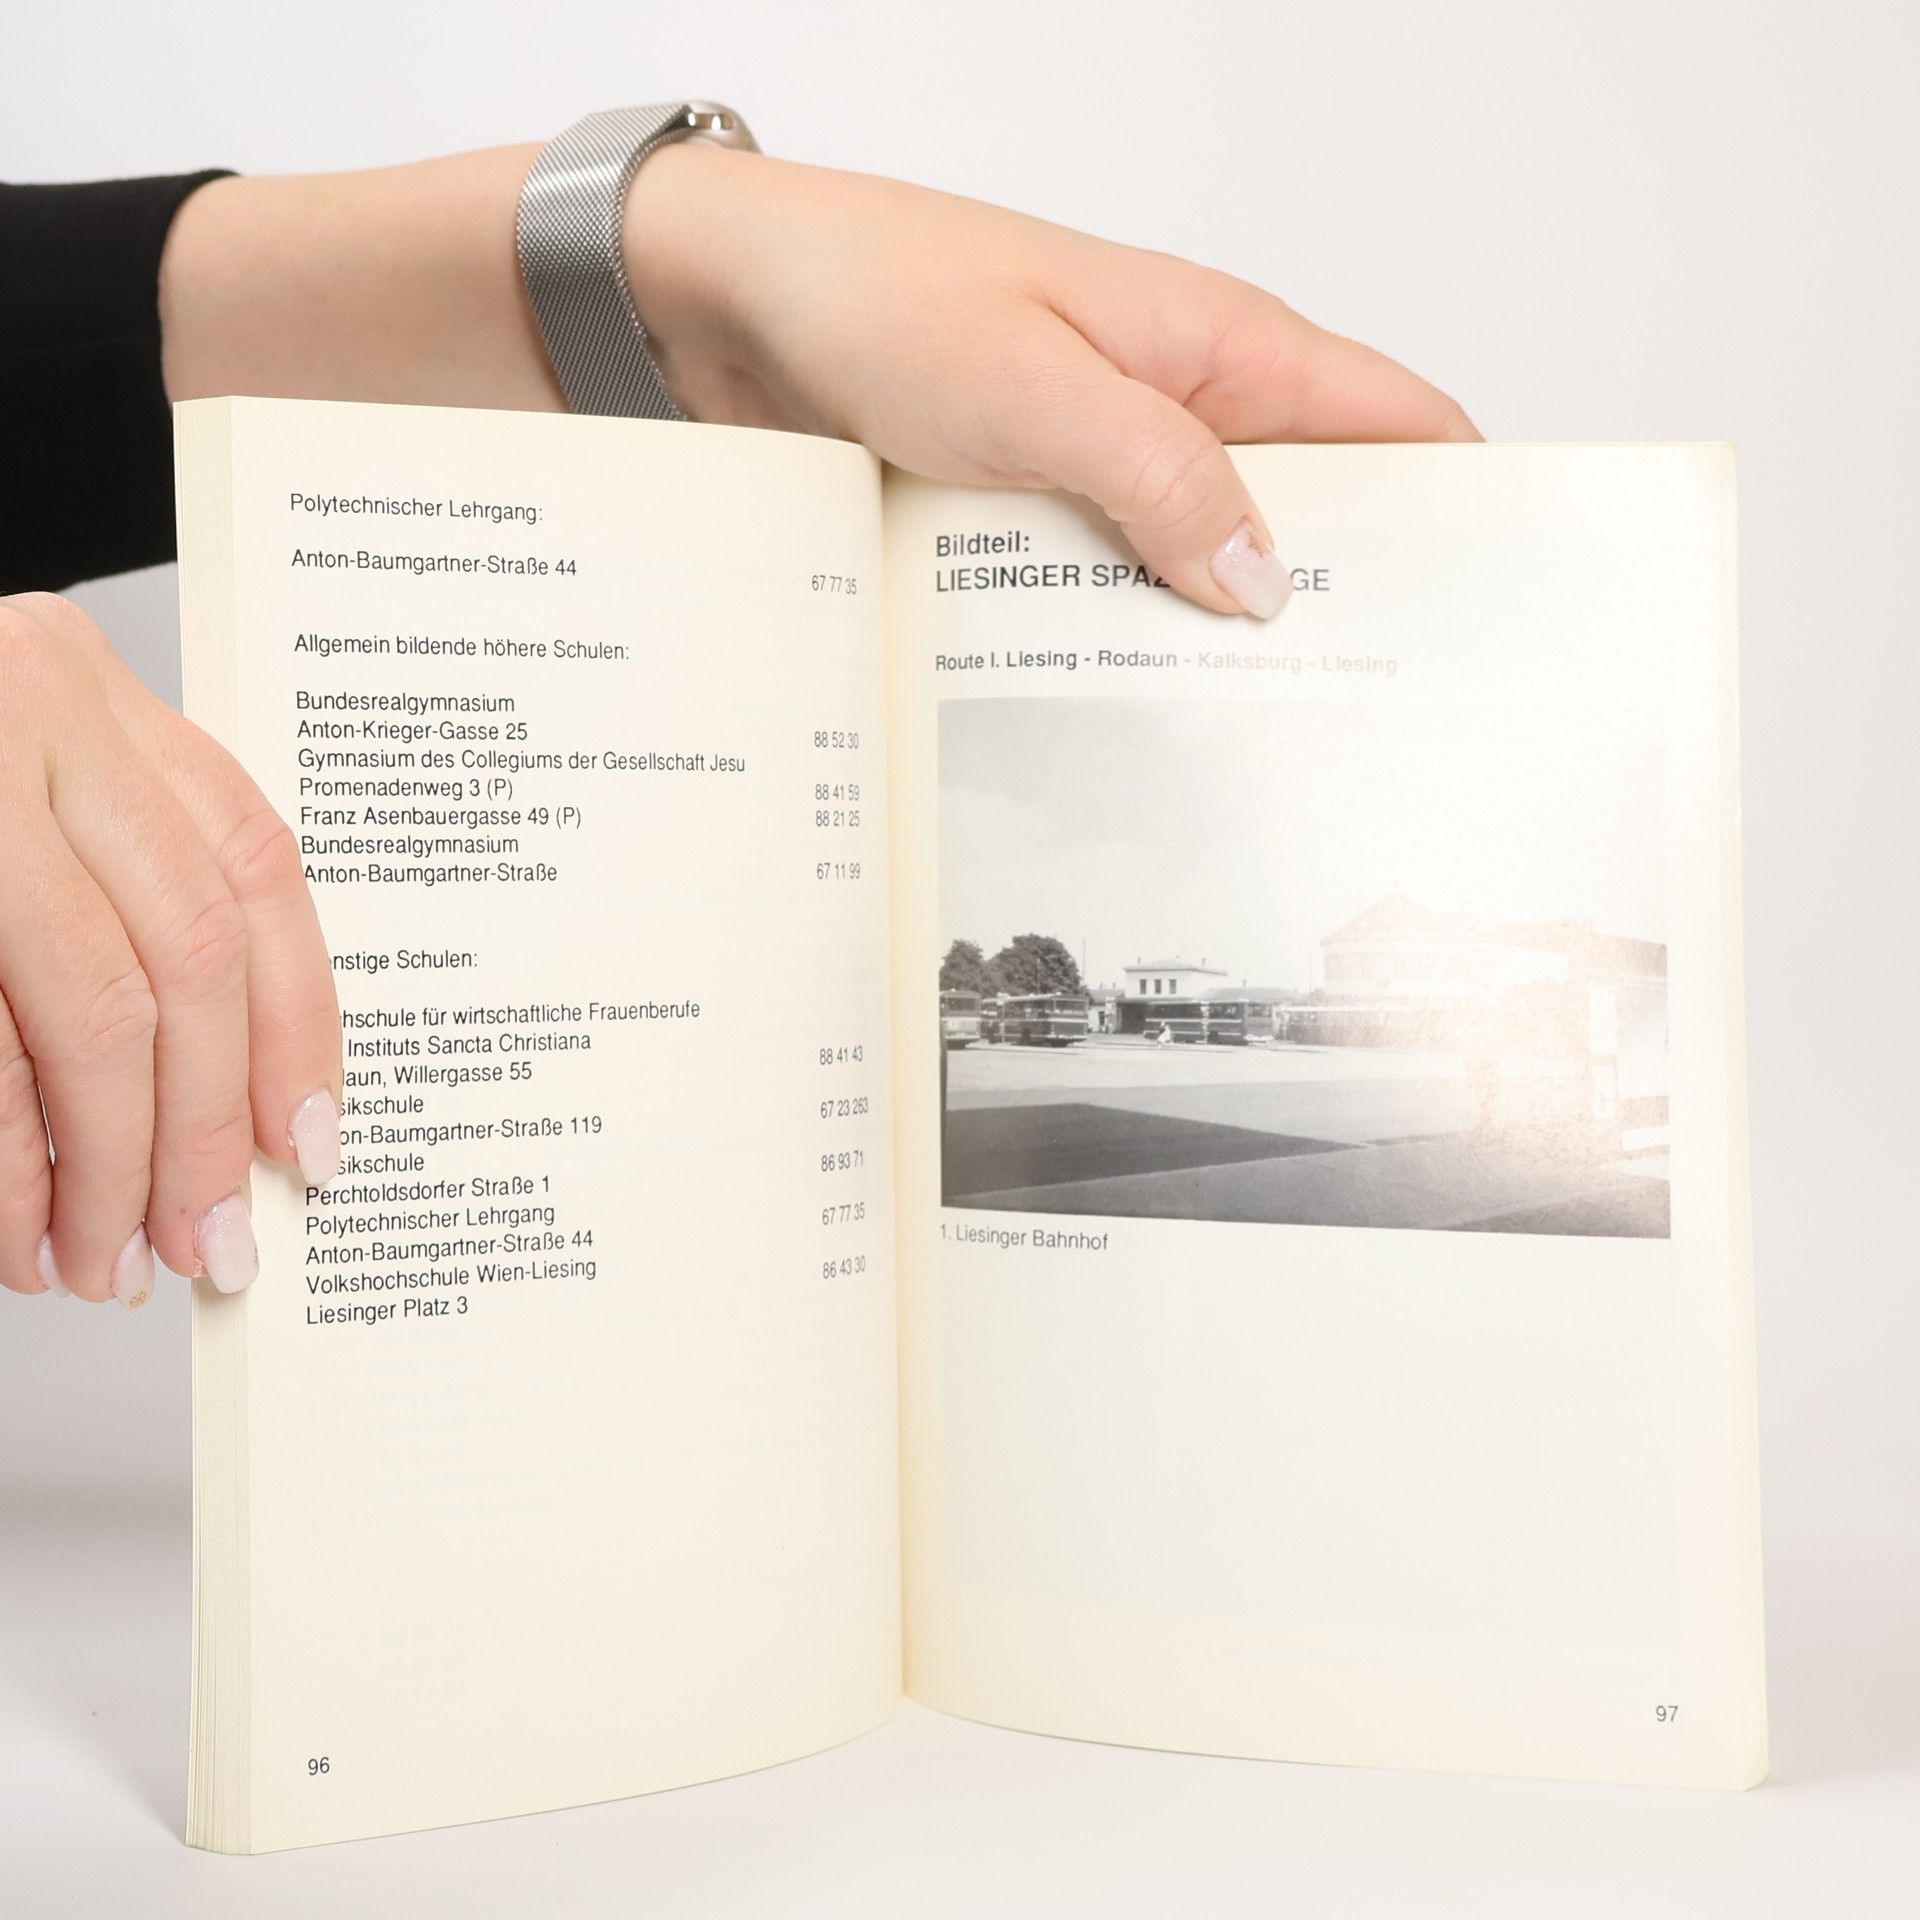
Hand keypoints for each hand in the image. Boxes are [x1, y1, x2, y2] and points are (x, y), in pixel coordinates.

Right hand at [0, 594, 340, 1302]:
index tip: (305, 1139)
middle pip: (189, 959)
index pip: (253, 871)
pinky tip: (15, 1232)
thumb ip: (110, 882)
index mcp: (82, 683)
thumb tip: (226, 1085)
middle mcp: (27, 713)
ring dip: (105, 1169)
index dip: (296, 1021)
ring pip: (90, 1013)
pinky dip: (6, 1163)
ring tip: (104, 1263)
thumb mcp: (4, 777)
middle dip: (204, 1129)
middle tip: (208, 1240)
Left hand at [162, 141, 1474, 622]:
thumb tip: (1268, 582)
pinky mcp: (1029, 517)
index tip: (1496, 617)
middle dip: (1348, 611)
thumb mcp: (1033, 385)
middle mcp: (1175, 408)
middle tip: (1371, 738)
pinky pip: (1104, 591)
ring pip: (1202, 570)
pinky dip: (1121, 648)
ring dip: (1218, 649)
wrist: (721, 305)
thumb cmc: (871, 290)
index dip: (1465, 509)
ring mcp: (1101, 469)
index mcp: (1216, 344)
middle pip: (1311, 517)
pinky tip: (1118, 725)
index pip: (1396, 423)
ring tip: (1249, 761)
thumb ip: (1160, 476)